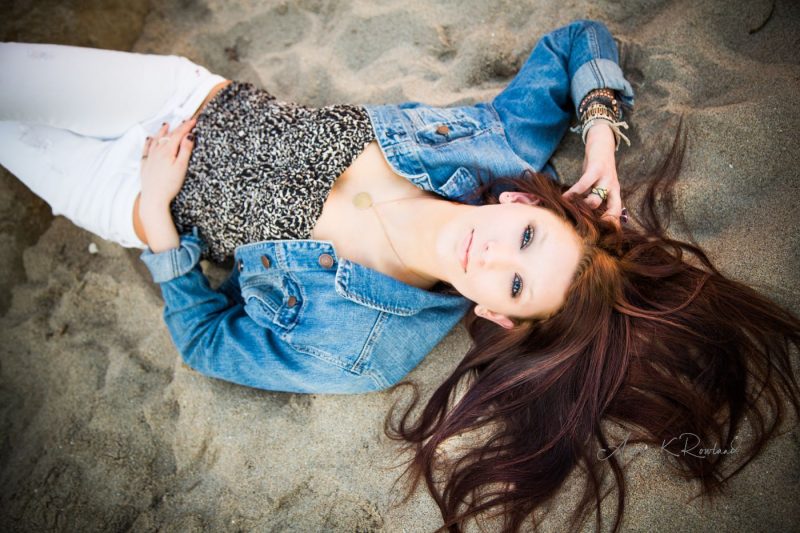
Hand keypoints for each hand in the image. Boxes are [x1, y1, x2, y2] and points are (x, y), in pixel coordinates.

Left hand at [138, 119, 195, 251]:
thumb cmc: (169, 185)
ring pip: (156, 140)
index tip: (193, 120)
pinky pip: (146, 149)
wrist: (154, 198)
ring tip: (166, 125)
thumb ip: (185, 150)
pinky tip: (149, 139)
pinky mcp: (145, 165)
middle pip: (168, 136)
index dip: (187, 126)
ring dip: (162, 132)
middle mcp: (157, 152)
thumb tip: (189, 136)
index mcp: (167, 151)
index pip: (179, 134)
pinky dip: (148, 142)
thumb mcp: (182, 167)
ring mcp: (150, 158)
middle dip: (177, 127)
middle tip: (184, 122)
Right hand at [563, 122, 621, 224]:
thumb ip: (591, 198)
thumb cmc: (597, 167)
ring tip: (568, 212)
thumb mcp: (597, 184)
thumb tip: (579, 214)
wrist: (602, 142)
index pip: (617, 214)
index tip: (599, 237)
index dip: (610, 227)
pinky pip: (584, 184)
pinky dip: (573, 192)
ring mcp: (607, 178)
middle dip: (594, 222)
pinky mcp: (597, 168)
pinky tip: (564, 197)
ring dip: (580, 208)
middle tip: (580, 229)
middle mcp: (613, 188)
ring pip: (595, 201)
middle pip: (610, 211)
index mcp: (615, 193)